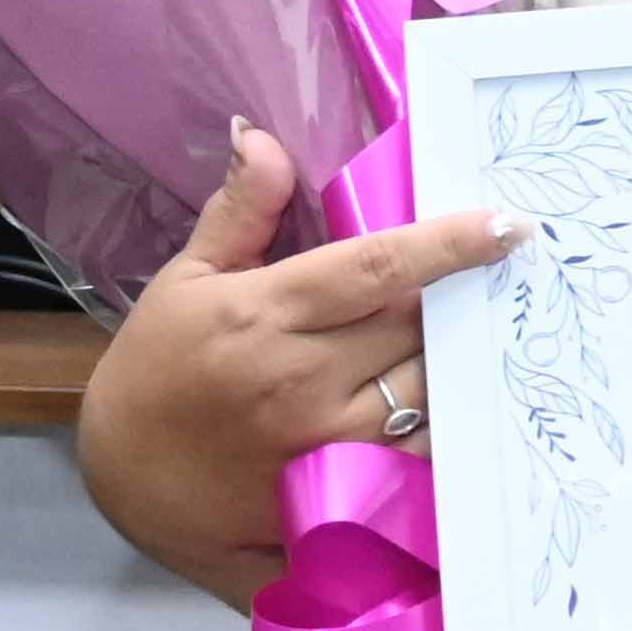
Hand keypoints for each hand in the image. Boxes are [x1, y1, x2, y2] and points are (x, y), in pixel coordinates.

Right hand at [77, 123, 524, 603]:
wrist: (122, 480)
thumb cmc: (155, 371)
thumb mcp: (186, 282)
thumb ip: (241, 214)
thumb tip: (263, 138)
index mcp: (262, 314)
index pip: (376, 267)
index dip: (449, 244)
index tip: (508, 225)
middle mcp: (300, 376)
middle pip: (416, 325)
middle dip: (450, 303)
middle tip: (481, 286)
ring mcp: (323, 440)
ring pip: (429, 390)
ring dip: (452, 362)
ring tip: (471, 340)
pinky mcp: (339, 492)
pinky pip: (419, 454)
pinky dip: (444, 427)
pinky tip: (460, 407)